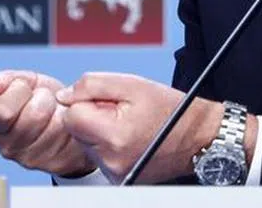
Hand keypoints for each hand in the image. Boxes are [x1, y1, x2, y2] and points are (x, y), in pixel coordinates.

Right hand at [0, 70, 94, 177]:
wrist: (69, 116)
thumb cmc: (41, 99)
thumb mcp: (22, 81)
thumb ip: (2, 81)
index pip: (2, 110)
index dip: (19, 90)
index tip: (25, 89)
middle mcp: (8, 148)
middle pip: (35, 114)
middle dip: (44, 98)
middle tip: (44, 100)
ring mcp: (32, 159)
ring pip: (55, 124)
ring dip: (59, 109)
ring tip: (54, 111)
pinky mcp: (56, 163)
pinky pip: (70, 134)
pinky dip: (72, 121)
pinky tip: (65, 124)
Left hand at [56, 72, 225, 183]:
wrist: (196, 136)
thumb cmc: (169, 109)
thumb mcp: (131, 83)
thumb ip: (92, 84)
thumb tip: (65, 96)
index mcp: (114, 135)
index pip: (71, 115)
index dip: (86, 101)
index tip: (107, 100)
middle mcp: (112, 160)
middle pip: (77, 131)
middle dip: (93, 116)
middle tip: (122, 111)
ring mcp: (116, 172)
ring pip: (86, 143)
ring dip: (100, 130)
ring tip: (128, 124)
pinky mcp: (119, 178)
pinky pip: (99, 155)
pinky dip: (108, 143)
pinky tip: (129, 136)